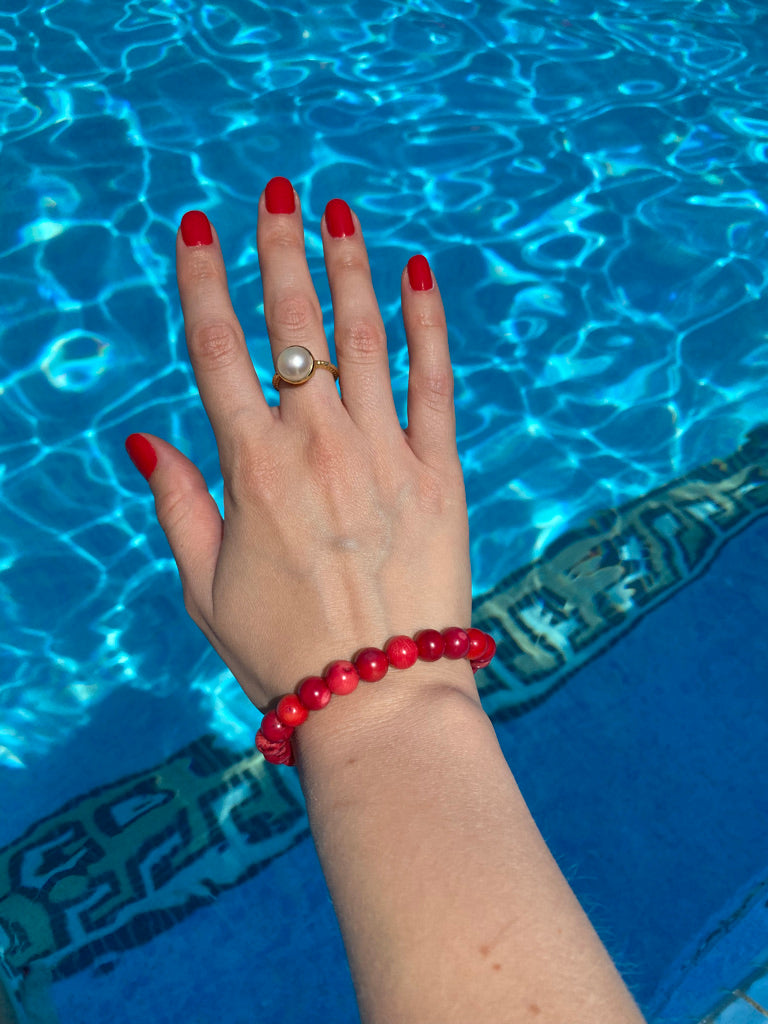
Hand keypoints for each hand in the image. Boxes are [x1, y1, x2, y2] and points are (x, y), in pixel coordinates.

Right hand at [128, 178, 472, 711]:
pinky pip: (435, 383)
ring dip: (349, 268)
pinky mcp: (439, 474)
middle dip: (280, 250)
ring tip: (341, 213)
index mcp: (251, 471)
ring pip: (363, 338)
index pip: (218, 350)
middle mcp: (316, 446)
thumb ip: (175, 505)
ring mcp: (384, 454)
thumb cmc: (283, 652)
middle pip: (293, 326)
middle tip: (277, 195)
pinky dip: (427, 325)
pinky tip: (418, 276)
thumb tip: (141, 437)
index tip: (198, 228)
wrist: (378, 698)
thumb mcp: (204, 586)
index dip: (204, 280)